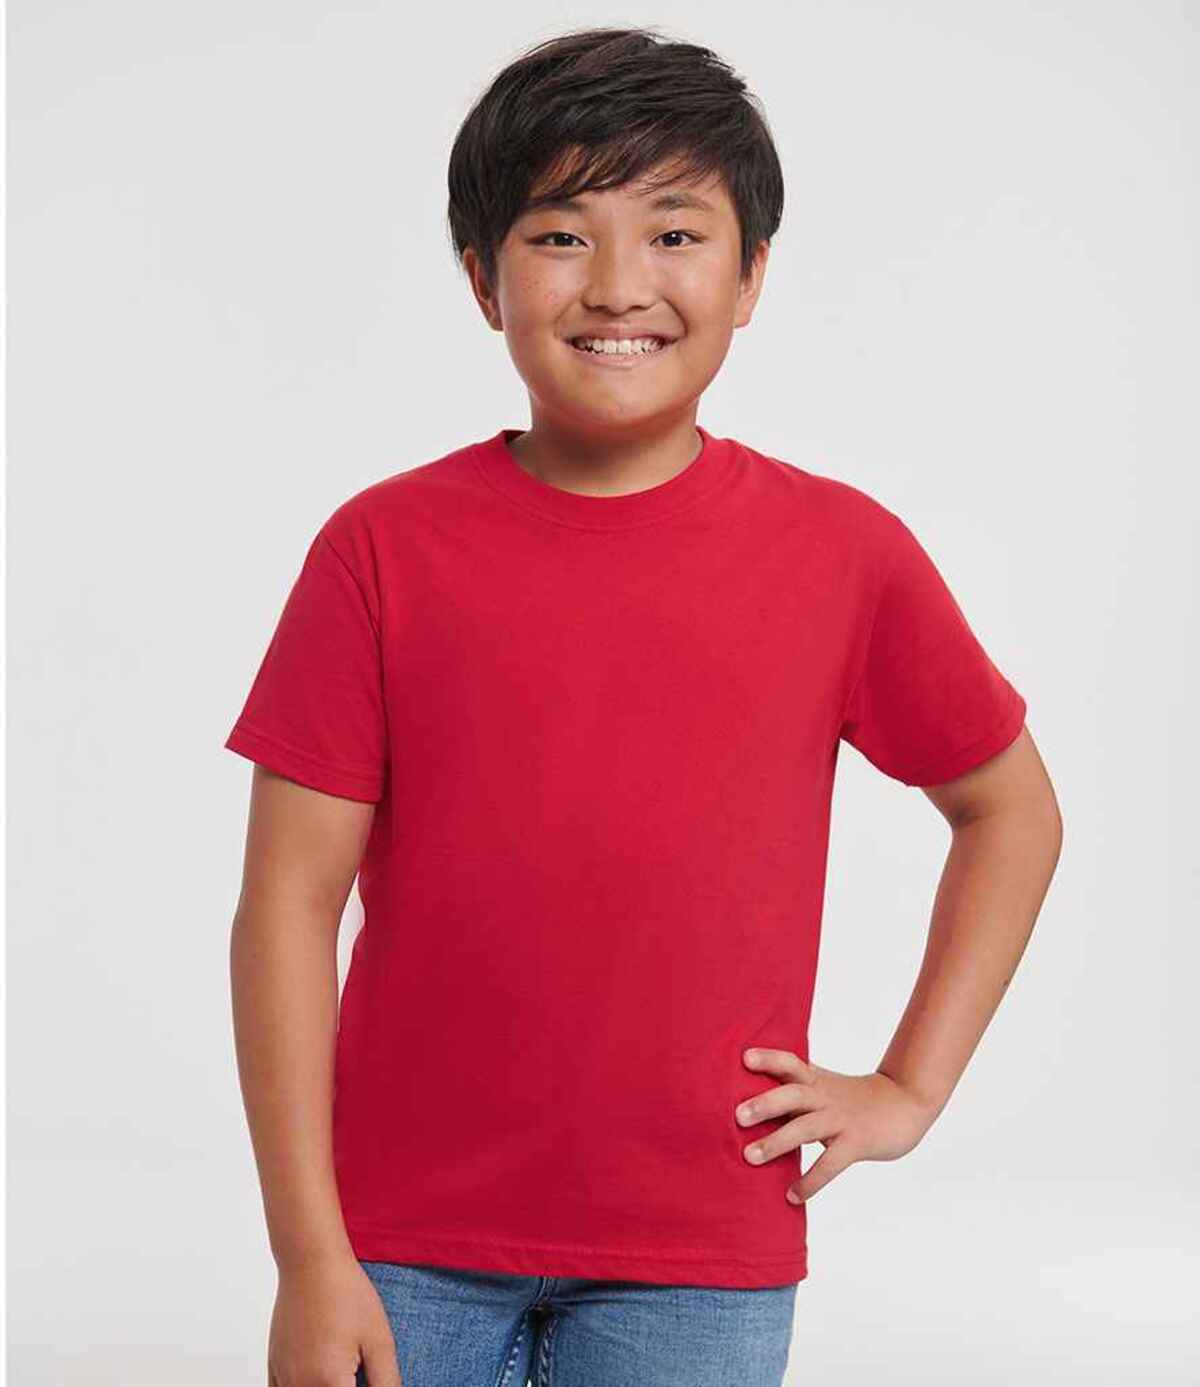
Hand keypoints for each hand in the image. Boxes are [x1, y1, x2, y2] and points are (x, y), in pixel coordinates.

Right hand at [268, 1252, 401, 1385]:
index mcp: (329, 1384)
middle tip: (357, 1369)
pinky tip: (318, 1374)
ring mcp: (283, 1378)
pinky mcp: (273, 1367)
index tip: (366, 1375)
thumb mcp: (380, 1341)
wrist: (311, 1261)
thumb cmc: (345, 1294)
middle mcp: (300, 1386)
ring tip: (342, 1370)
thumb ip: (386, 1383)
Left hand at [735, 1048, 939, 1203]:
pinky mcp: (856, 1143)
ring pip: (805, 1128)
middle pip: (793, 1094)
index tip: (743, 1058)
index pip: (790, 1063)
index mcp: (816, 1081)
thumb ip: (795, 1093)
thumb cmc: (854, 1098)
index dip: (768, 1059)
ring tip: (749, 1157)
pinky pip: (830, 1163)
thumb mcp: (825, 1087)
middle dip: (765, 1104)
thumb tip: (753, 1106)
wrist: (905, 1102)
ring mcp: (841, 1120)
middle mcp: (825, 1097)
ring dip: (776, 1142)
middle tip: (737, 1116)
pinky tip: (792, 1195)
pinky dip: (810, 1181)